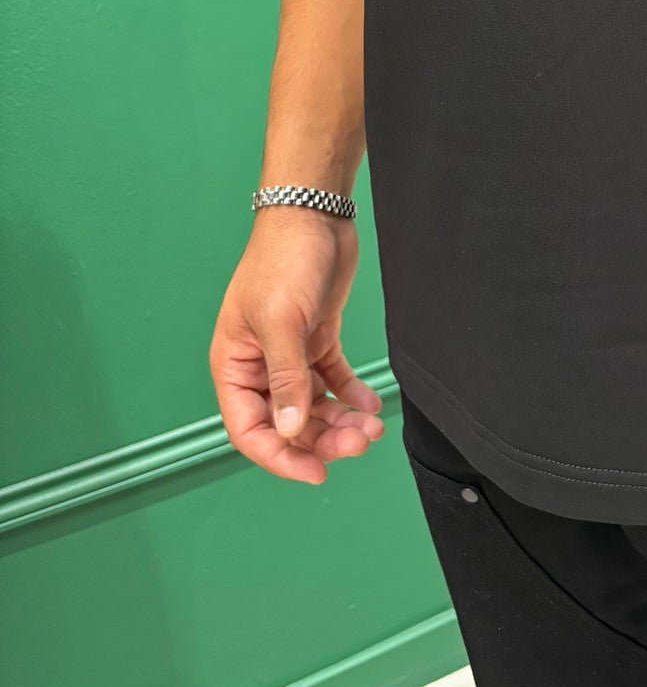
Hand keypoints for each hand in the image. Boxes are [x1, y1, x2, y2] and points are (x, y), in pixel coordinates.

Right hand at [210, 204, 384, 483]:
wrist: (315, 214)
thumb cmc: (284, 260)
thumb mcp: (281, 322)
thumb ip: (286, 379)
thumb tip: (289, 431)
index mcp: (235, 365)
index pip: (249, 429)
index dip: (280, 457)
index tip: (316, 473)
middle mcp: (260, 365)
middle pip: (287, 423)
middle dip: (322, 439)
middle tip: (358, 441)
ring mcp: (289, 353)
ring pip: (312, 406)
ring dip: (339, 421)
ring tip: (370, 426)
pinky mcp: (317, 338)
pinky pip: (332, 379)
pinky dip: (350, 394)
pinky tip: (370, 404)